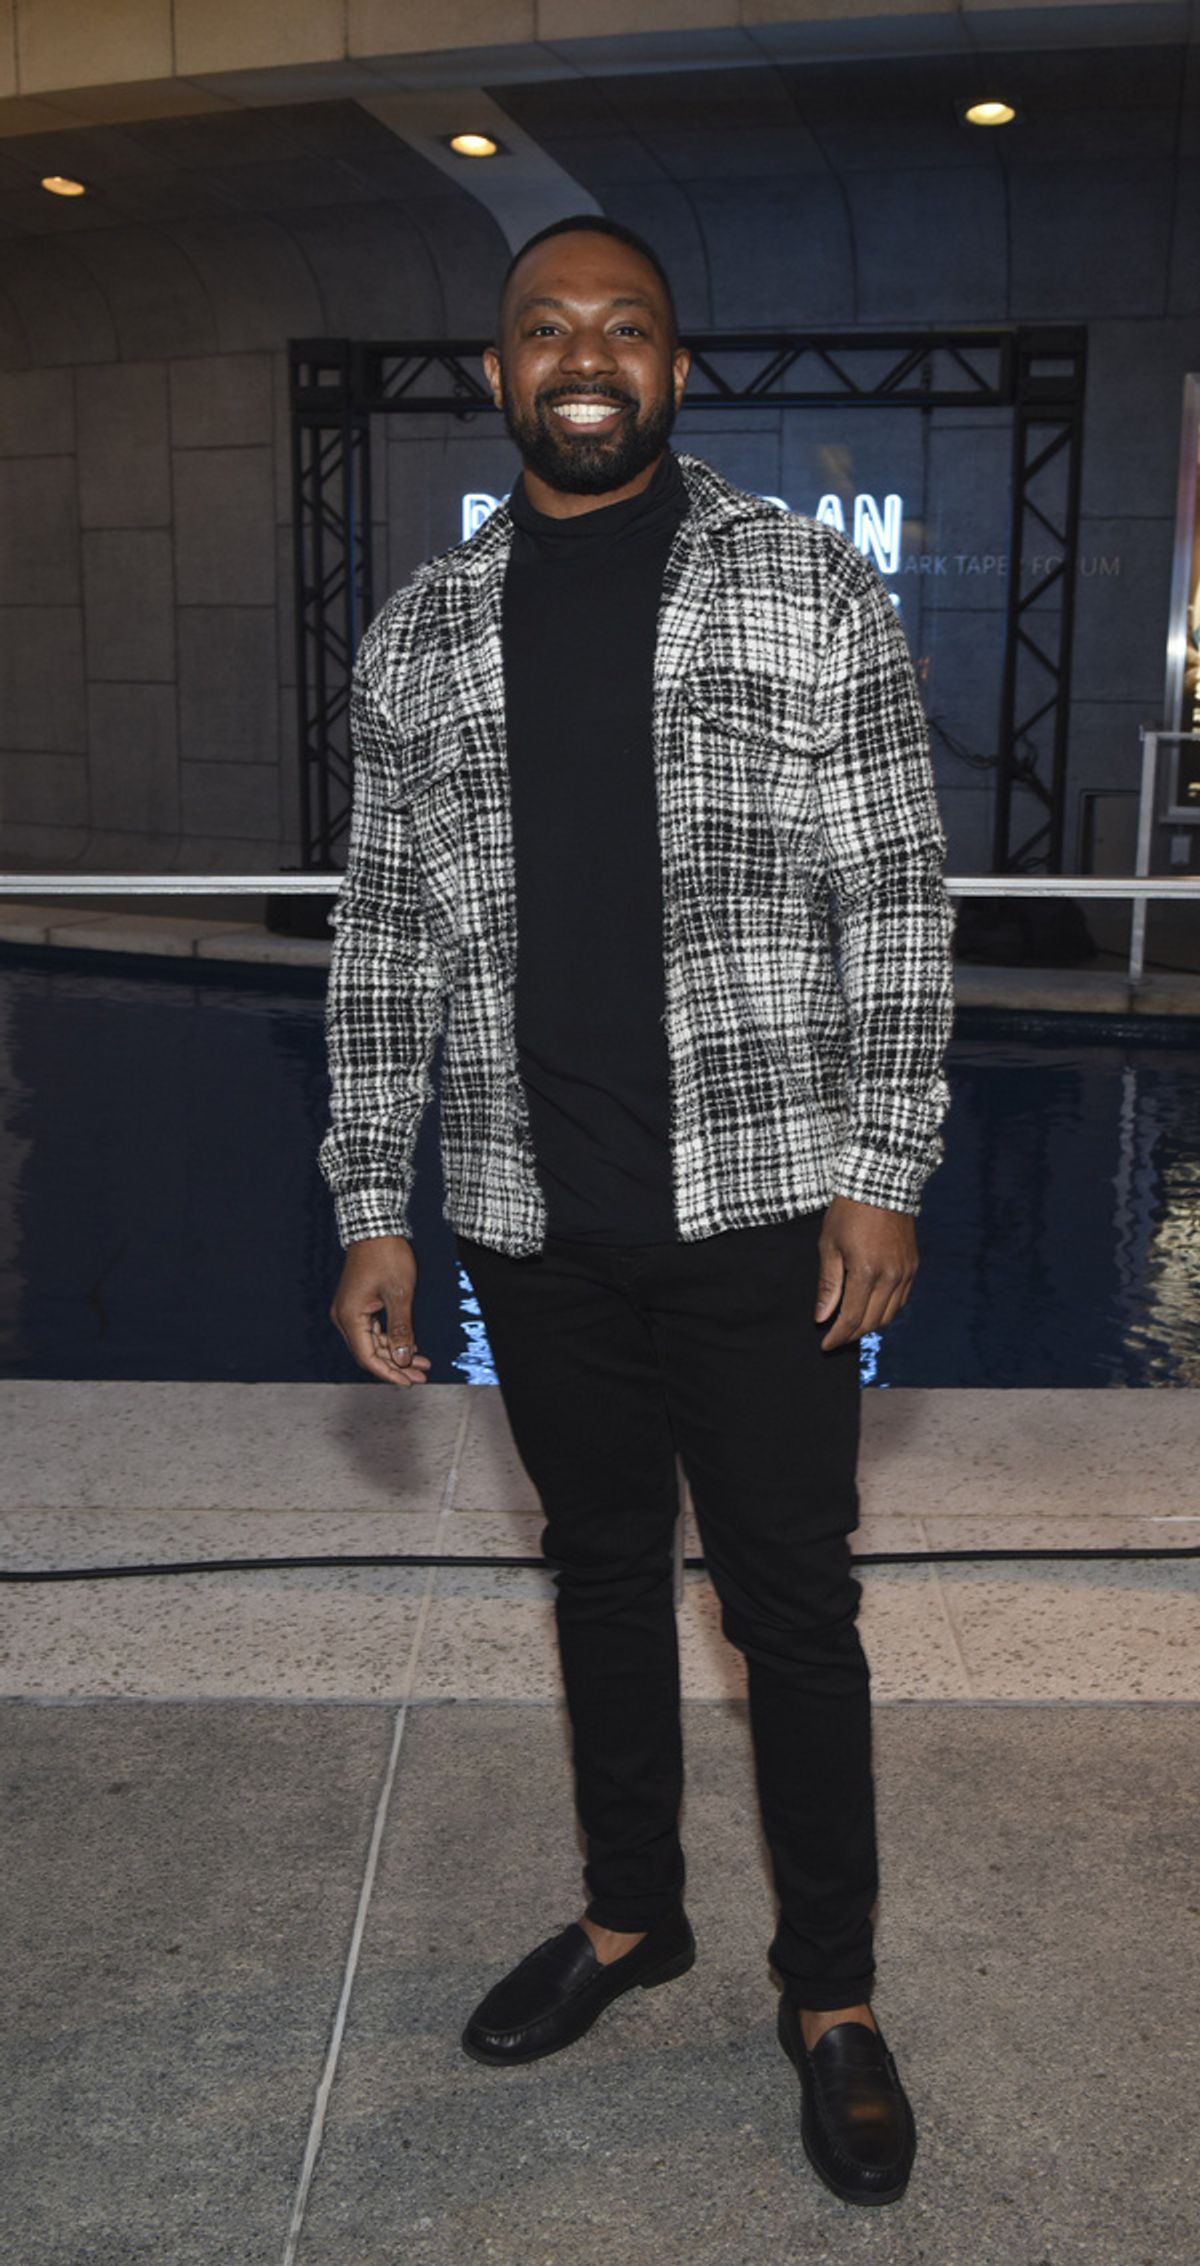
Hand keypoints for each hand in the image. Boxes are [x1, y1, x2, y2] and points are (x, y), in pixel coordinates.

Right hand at [329, 1234, 431, 1385]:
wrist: (375, 1227)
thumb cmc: (386, 1256)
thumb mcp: (400, 1295)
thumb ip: (401, 1330)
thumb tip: (404, 1360)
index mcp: (350, 1316)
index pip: (368, 1357)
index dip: (389, 1373)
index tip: (409, 1382)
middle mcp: (345, 1316)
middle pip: (369, 1353)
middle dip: (396, 1366)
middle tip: (420, 1376)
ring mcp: (350, 1310)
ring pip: (372, 1343)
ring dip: (395, 1354)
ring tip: (421, 1364)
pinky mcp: (358, 1304)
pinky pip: (373, 1330)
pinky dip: (390, 1339)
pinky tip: (410, 1345)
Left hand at [814, 1196, 917, 1351]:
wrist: (880, 1184)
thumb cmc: (848, 1212)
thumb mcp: (829, 1245)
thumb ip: (828, 1285)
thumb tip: (821, 1317)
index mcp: (867, 1273)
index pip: (852, 1318)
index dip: (837, 1336)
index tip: (825, 1345)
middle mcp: (891, 1277)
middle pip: (873, 1322)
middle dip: (852, 1334)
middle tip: (836, 1337)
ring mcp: (906, 1272)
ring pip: (890, 1314)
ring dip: (870, 1325)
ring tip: (851, 1325)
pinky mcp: (913, 1265)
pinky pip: (902, 1299)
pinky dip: (886, 1310)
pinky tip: (872, 1307)